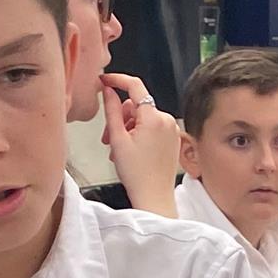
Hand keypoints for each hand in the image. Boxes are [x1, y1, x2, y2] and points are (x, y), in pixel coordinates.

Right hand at [100, 75, 181, 215]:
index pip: (135, 86)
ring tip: (119, 149)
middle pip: (136, 106)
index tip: (105, 81)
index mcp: (154, 117)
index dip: (117, 80)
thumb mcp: (117, 139)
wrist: (154, 198)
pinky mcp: (172, 139)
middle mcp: (167, 120)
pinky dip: (139, 134)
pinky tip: (131, 150)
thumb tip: (108, 91)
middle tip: (108, 138)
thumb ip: (111, 110)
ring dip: (128, 128)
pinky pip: (152, 127)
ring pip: (143, 117)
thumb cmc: (137, 174)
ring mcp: (171, 130)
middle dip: (120, 118)